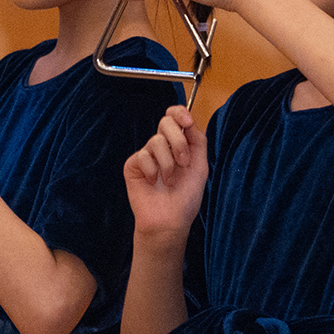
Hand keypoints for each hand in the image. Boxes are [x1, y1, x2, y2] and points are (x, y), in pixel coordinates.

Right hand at [124, 105, 207, 235]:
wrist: (170, 220)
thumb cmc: (186, 196)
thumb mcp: (200, 165)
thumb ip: (197, 141)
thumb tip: (190, 121)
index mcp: (179, 143)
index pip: (175, 116)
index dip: (180, 113)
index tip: (188, 123)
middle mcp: (162, 146)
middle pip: (166, 122)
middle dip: (178, 142)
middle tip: (184, 163)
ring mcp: (147, 154)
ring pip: (156, 141)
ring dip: (168, 163)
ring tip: (169, 181)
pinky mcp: (133, 164)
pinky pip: (143, 156)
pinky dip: (153, 171)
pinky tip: (154, 183)